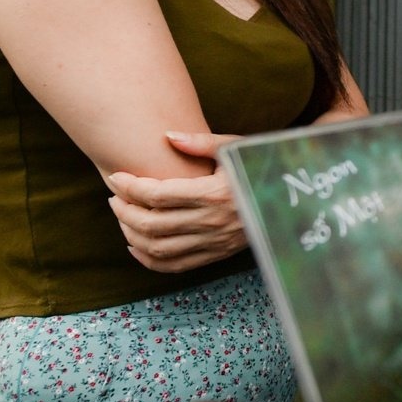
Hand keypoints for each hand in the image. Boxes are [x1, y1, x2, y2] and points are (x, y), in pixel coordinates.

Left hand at [105, 130, 247, 272]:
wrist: (287, 197)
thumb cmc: (257, 166)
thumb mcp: (235, 149)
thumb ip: (201, 142)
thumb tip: (167, 136)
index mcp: (214, 192)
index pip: (158, 195)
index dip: (131, 187)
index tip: (117, 177)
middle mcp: (212, 221)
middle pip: (151, 223)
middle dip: (124, 210)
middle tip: (115, 197)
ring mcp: (213, 242)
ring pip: (157, 247)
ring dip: (131, 234)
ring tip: (123, 216)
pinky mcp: (216, 255)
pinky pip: (174, 265)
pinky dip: (148, 260)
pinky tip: (135, 245)